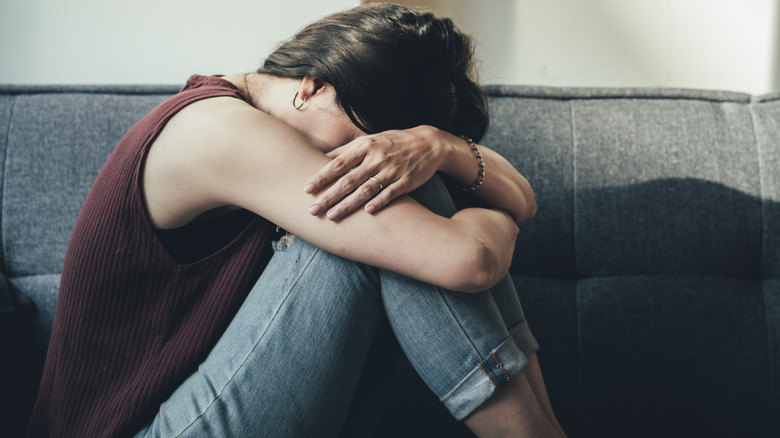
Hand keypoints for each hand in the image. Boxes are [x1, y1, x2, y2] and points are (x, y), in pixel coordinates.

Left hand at [304, 125, 448, 219]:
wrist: (429, 143)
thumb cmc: (394, 142)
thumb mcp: (370, 140)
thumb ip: (347, 150)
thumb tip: (322, 157)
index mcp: (365, 146)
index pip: (338, 163)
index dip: (321, 177)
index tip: (306, 189)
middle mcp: (377, 158)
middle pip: (348, 180)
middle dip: (329, 196)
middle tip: (313, 210)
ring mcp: (392, 170)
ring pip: (365, 190)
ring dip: (348, 205)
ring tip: (332, 217)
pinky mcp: (406, 181)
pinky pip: (389, 194)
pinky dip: (378, 203)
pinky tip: (367, 213)